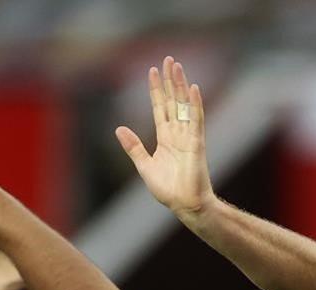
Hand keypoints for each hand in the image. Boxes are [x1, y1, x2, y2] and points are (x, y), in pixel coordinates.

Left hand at [115, 56, 215, 222]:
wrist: (185, 204)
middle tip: (168, 59)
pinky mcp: (197, 143)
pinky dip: (195, 104)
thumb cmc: (168, 190)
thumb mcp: (144, 166)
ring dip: (180, 85)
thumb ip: (133, 147)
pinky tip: (193, 89)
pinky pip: (196, 120)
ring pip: (183, 105)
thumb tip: (119, 128)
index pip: (160, 108)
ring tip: (177, 66)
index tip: (152, 71)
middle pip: (172, 101)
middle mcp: (178, 133)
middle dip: (169, 80)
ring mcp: (188, 137)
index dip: (156, 90)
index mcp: (165, 138)